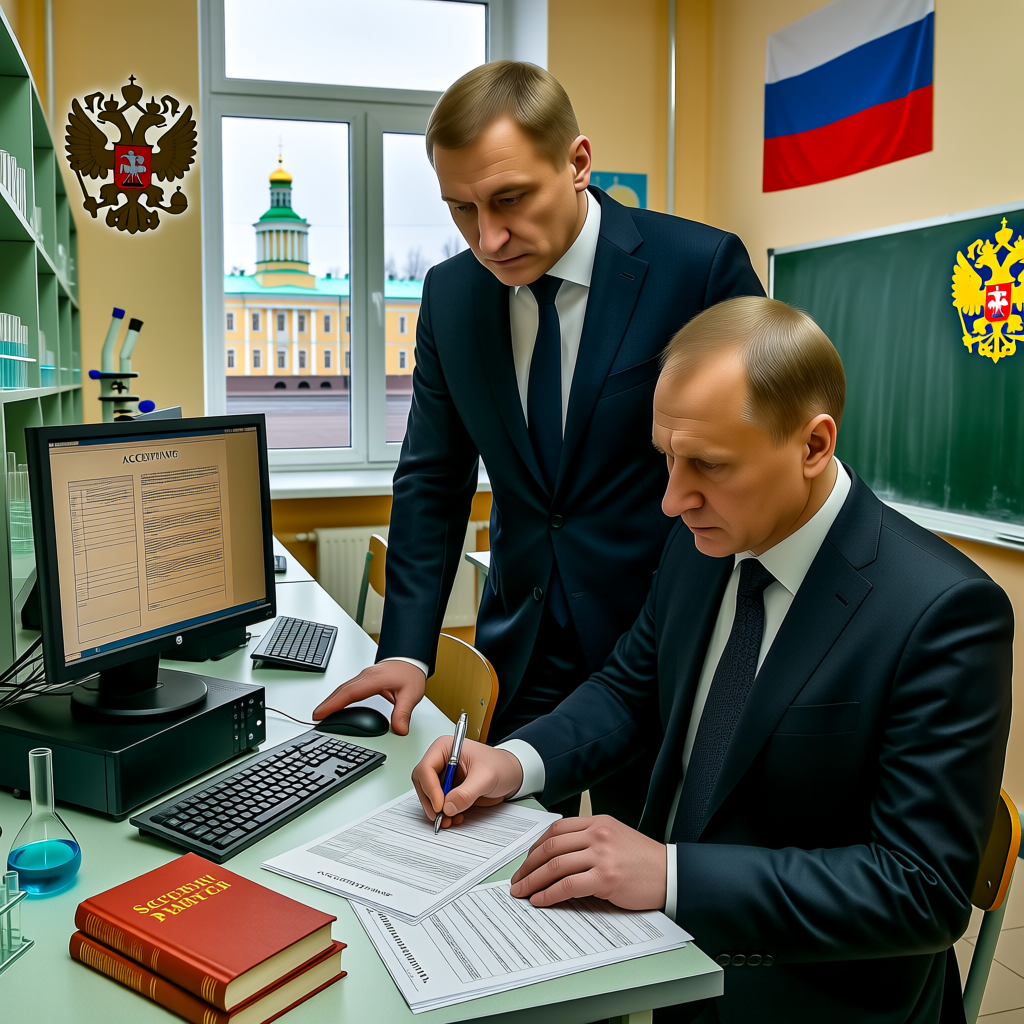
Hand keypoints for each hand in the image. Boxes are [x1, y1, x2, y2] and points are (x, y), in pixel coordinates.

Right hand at [312, 661, 425, 734]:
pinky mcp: (364, 679)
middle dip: (327, 704)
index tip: (321, 714)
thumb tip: (399, 729)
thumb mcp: (411, 694)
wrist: (411, 658)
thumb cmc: (410, 673)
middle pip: (341, 690)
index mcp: (374, 680)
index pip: (349, 693)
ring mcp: (363, 677)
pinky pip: (347, 687)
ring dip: (331, 700)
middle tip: (315, 718)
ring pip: (342, 688)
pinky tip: (335, 705)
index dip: (334, 704)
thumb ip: (403, 713)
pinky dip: (338, 697)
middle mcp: (365, 677)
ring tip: (321, 714)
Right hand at [411, 737, 523, 827]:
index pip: (426, 768)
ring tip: (450, 820)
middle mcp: (441, 761)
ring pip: (428, 796)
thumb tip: (448, 806)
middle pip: (422, 783)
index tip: (440, 805)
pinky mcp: (448, 790)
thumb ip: (467, 792)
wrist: (512, 775)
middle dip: (430, 802)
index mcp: (446, 748)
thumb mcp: (486, 777)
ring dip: (436, 811)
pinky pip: (438, 804)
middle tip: (441, 816)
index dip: (430, 789)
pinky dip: (443, 814)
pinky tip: (455, 818)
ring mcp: (444, 777)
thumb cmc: (501, 766)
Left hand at [510, 815, 666, 910]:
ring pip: (555, 866)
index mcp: (598, 822)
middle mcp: (597, 834)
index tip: (525, 861)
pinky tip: (541, 900)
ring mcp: (601, 855)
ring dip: (533, 881)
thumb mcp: (615, 836)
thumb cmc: (642, 859)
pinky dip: (549, 894)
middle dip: (528, 865)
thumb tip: (557, 855)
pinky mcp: (605, 878)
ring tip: (522, 892)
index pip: (556, 830)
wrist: (669, 874)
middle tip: (517, 879)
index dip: (535, 847)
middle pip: (551, 847)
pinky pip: (568, 886)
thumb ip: (589, 839)